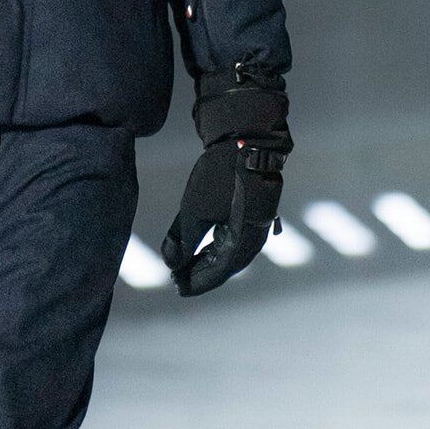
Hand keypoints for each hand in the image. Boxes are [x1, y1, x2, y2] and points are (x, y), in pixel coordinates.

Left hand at [161, 136, 285, 296]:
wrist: (246, 140)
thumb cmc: (220, 176)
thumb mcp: (193, 210)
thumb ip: (181, 241)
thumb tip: (171, 264)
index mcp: (242, 242)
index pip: (216, 272)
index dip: (195, 282)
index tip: (177, 287)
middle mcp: (255, 238)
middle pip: (225, 266)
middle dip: (201, 274)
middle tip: (178, 278)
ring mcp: (258, 225)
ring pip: (231, 253)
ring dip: (209, 261)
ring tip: (188, 265)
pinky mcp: (255, 212)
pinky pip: (236, 239)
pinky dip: (219, 247)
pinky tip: (205, 248)